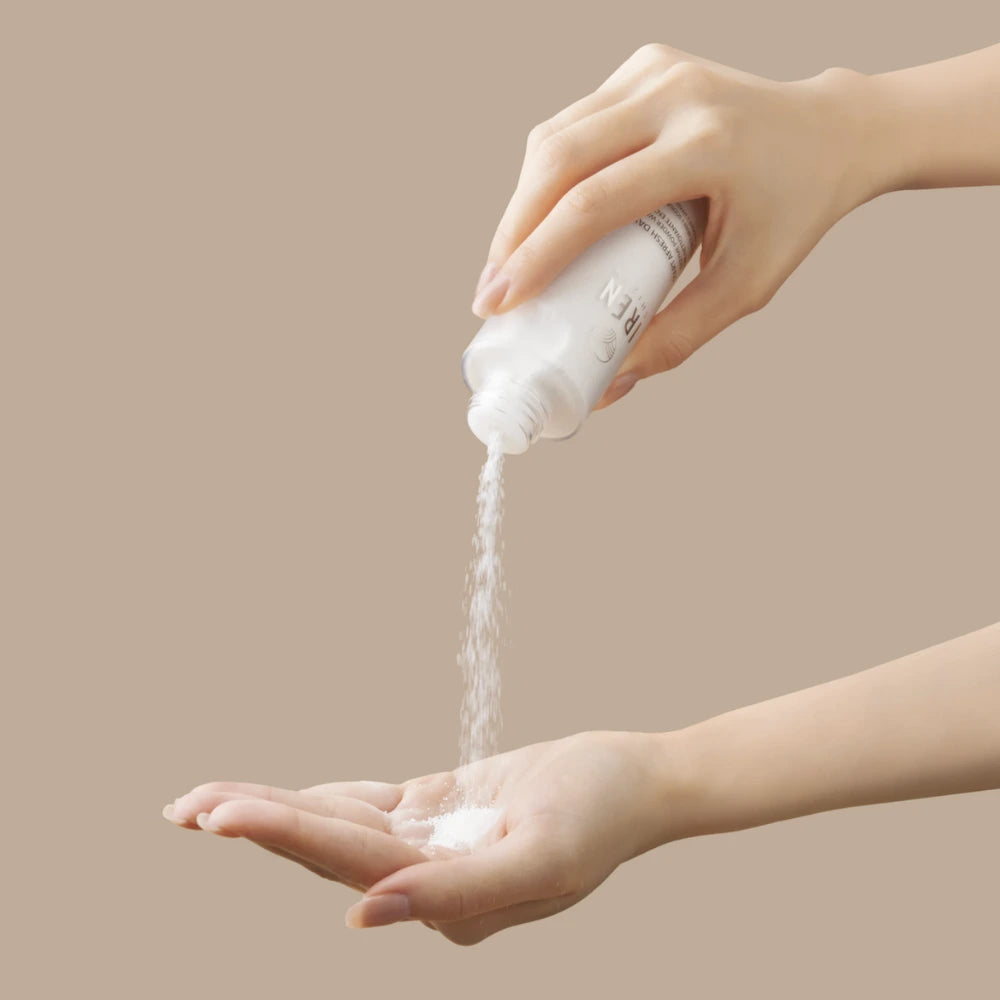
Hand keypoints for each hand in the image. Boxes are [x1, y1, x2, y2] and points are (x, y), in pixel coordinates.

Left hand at [163, 730, 671, 944]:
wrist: (636, 782)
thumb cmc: (600, 813)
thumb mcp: (543, 857)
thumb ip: (457, 893)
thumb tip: (362, 917)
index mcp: (448, 900)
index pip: (347, 863)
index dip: (283, 834)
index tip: (217, 813)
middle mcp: (429, 881)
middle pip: (326, 848)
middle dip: (255, 823)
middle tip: (183, 805)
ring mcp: (431, 846)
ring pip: (336, 826)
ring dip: (273, 810)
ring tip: (204, 801)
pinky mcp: (440, 812)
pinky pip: (368, 807)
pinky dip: (320, 800)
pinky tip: (276, 798)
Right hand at [470, 44, 883, 404]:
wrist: (830, 133)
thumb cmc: (792, 213)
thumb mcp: (747, 285)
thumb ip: (679, 337)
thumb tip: (609, 384)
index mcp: (708, 146)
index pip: (595, 203)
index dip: (536, 256)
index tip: (498, 304)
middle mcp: (676, 95)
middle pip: (558, 161)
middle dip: (512, 233)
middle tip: (492, 295)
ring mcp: (656, 70)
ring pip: (554, 137)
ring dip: (521, 205)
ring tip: (510, 264)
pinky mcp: (644, 66)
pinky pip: (571, 123)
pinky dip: (546, 175)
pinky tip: (542, 217)